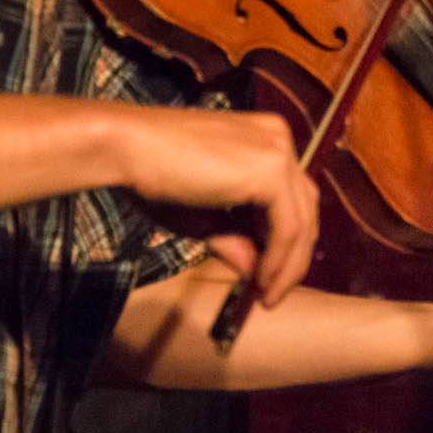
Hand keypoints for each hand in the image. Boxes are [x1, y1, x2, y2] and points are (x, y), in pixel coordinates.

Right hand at [110, 104, 318, 308]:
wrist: (127, 147)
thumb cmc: (154, 174)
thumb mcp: (203, 216)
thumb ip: (234, 240)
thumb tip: (256, 273)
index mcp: (265, 137)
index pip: (292, 195)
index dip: (285, 239)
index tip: (268, 275)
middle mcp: (279, 138)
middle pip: (305, 207)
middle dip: (293, 255)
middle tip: (274, 292)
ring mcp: (278, 152)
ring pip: (301, 220)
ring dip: (287, 265)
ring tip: (268, 295)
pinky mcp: (270, 170)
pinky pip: (287, 226)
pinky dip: (278, 259)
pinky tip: (262, 280)